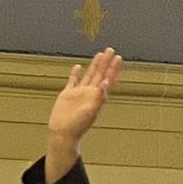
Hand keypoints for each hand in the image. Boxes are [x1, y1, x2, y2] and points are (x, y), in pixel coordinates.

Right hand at [45, 50, 121, 180]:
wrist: (63, 133)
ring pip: (89, 75)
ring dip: (94, 65)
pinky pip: (73, 81)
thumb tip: (106, 83)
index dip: (113, 68)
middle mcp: (90, 93)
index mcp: (97, 96)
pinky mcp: (68, 95)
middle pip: (100, 74)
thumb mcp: (91, 111)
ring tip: (100, 54)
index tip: (119, 58)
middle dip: (106, 62)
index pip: (108, 78)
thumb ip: (100, 97)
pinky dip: (75, 74)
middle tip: (111, 50)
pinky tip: (78, 67)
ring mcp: (79, 93)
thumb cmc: (78, 125)